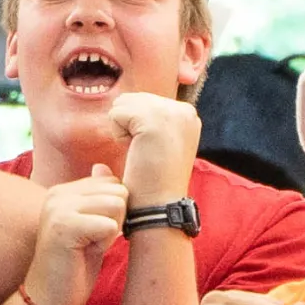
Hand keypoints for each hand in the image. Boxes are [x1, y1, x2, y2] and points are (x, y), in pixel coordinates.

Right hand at [19, 169, 127, 304]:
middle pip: (118, 191)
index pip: (112, 183)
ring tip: (88, 246)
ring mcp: (58, 208)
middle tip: (91, 242)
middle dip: (115, 220)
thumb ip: (96, 196)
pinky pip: (110, 225)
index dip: (113, 211)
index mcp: (62, 191)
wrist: (49, 299)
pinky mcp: (64, 226)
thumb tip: (104, 167)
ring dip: (110, 232)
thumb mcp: (89, 225)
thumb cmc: (73, 266)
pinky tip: (85, 254)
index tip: (93, 233)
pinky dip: (105, 243)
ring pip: (117, 205)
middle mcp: (57, 194)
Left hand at [105, 92, 200, 207]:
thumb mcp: (160, 142)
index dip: (137, 126)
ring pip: (123, 104)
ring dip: (123, 129)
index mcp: (188, 114)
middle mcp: (184, 109)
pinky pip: (116, 113)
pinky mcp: (153, 119)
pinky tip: (135, 152)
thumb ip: (151, 119)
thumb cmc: (154, 180)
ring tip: (141, 152)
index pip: (144, 101)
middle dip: (129, 125)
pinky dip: (117, 134)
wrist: (159, 205)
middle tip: (145, 153)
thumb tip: (122, 101)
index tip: (153, 150)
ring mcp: (171, 112)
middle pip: (133, 99)